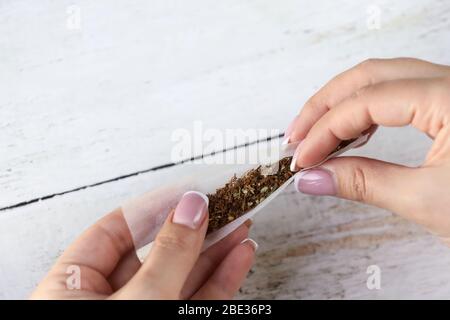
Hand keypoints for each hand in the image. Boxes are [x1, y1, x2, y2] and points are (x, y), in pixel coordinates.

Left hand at [31, 191, 255, 298]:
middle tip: (226, 205)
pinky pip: (199, 301)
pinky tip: (240, 255)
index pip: (116, 231)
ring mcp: (144, 316)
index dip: (155, 207)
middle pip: (157, 251)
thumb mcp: (136, 305)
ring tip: (243, 225)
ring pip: (183, 276)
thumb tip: (192, 205)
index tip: (190, 191)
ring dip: (216, 250)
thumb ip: (167, 256)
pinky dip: (222, 279)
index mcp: (73, 287)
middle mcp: (109, 301)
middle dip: (195, 227)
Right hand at [284, 58, 449, 241]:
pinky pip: (397, 90)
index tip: (301, 159)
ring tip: (316, 133)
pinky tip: (353, 129)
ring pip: (382, 77)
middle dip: (324, 104)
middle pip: (368, 75)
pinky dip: (366, 107)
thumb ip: (362, 183)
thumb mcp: (429, 202)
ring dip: (342, 102)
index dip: (324, 130)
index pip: (366, 103)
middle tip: (296, 136)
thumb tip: (313, 178)